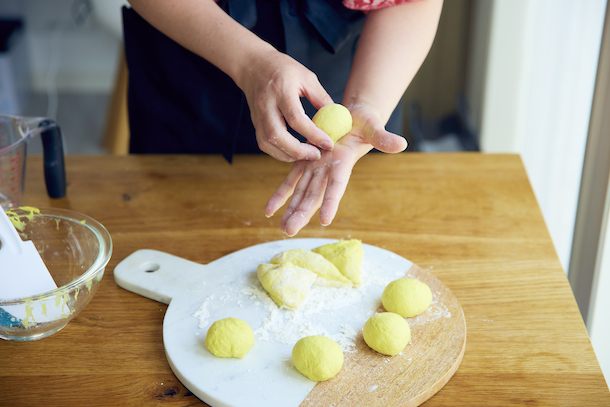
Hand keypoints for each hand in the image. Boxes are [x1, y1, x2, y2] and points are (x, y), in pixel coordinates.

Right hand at [238, 49, 335, 161]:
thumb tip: (336, 117)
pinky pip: (264, 143)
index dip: (313, 134)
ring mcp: (258, 116)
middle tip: (316, 154)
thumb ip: (321, 97)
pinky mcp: (255, 123)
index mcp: (281, 91)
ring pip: (267, 143)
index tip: (328, 143)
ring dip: (288, 154)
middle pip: (277, 135)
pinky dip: (278, 152)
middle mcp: (266, 105)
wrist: (253, 65)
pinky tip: (293, 152)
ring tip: (306, 155)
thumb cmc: (282, 69)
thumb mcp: (306, 76)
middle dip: (298, 150)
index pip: (296, 118)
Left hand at [265, 103, 407, 235]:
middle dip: (302, 214)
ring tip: (282, 229)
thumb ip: (384, 138)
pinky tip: (269, 212)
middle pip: (314, 196)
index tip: (325, 220)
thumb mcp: (373, 127)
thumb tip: (402, 144)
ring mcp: (315, 170)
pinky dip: (280, 196)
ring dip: (291, 211)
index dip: (331, 202)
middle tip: (290, 231)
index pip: (336, 186)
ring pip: (301, 194)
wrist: (351, 119)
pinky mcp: (304, 164)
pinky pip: (290, 182)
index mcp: (343, 165)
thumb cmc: (365, 123)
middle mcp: (327, 172)